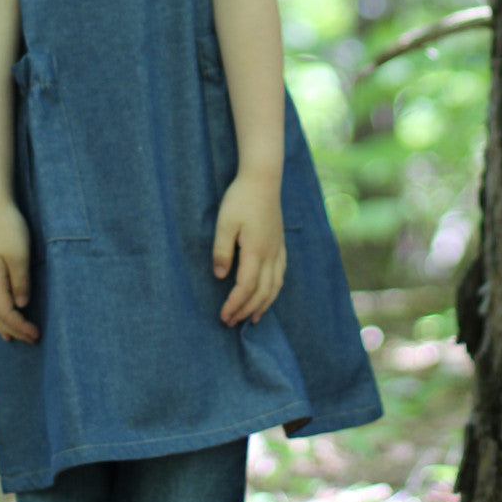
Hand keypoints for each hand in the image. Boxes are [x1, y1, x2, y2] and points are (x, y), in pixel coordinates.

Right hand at [0, 199, 39, 342]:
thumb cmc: (9, 228)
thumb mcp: (20, 255)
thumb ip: (21, 281)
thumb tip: (21, 306)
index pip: (6, 313)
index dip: (21, 327)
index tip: (37, 334)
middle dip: (13, 330)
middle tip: (32, 339)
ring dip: (0, 324)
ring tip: (10, 336)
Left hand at [212, 173, 286, 327]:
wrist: (263, 179)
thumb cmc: (240, 199)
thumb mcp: (224, 223)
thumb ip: (222, 251)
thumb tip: (220, 276)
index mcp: (255, 251)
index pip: (246, 287)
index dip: (234, 304)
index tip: (223, 316)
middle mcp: (270, 255)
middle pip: (261, 292)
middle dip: (246, 309)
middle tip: (231, 322)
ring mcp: (278, 250)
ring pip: (275, 286)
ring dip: (263, 305)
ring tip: (252, 318)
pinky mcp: (280, 244)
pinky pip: (280, 275)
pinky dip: (274, 290)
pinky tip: (268, 294)